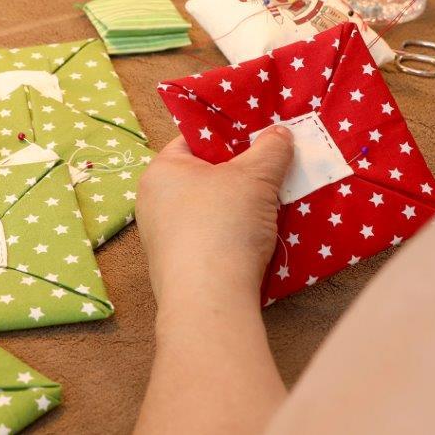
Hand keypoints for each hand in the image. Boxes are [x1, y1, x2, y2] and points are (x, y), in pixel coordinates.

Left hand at [137, 127, 292, 304]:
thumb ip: (270, 149)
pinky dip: (237, 235)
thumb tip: (279, 133)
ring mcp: (165, 239)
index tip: (261, 135)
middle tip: (276, 168)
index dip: (230, 133)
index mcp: (161, 172)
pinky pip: (214, 238)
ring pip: (213, 209)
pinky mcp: (181, 268)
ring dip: (245, 206)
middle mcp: (155, 203)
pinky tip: (264, 237)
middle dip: (243, 173)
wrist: (209, 301)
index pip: (195, 139)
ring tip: (278, 202)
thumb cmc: (222, 226)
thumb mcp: (254, 177)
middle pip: (207, 175)